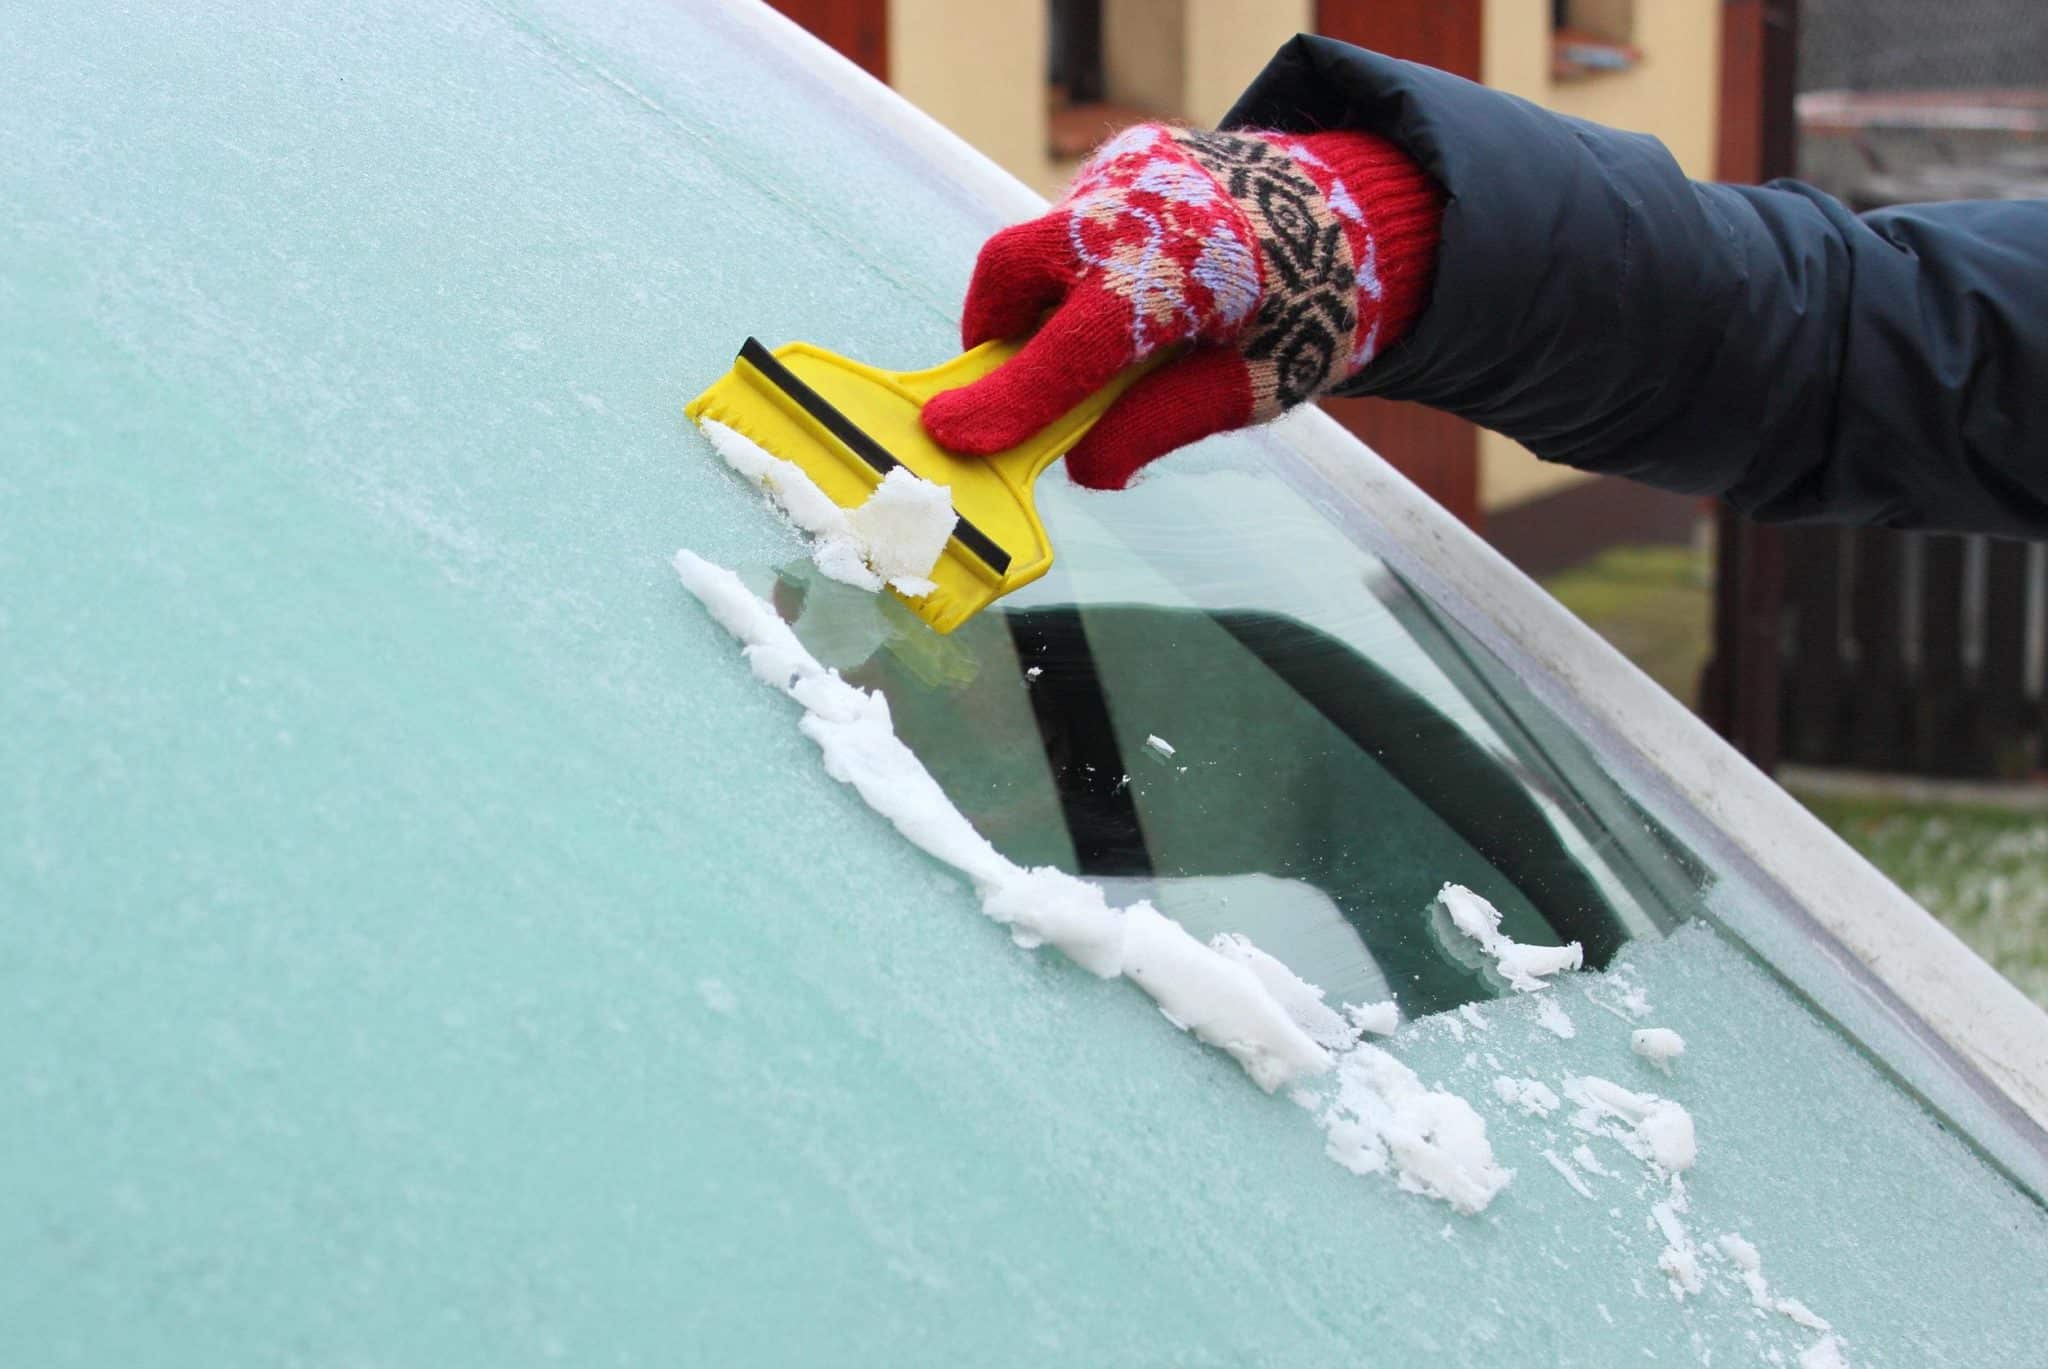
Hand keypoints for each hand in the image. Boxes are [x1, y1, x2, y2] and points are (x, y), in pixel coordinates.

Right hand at [921, 122, 1441, 488]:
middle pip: (1015, 268)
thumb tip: (1082, 466)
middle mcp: (1142, 207)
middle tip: (1007, 389)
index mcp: (1183, 273)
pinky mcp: (1128, 157)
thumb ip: (1160, 425)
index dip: (1008, 400)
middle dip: (995, 335)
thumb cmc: (1312, 308)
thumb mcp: (1250, 386)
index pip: (1070, 349)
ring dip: (1043, 303)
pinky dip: (1080, 269)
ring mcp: (1129, 171)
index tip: (951, 435)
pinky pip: (1074, 222)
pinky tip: (1140, 289)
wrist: (1363, 211)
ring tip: (1097, 343)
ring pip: (1039, 245)